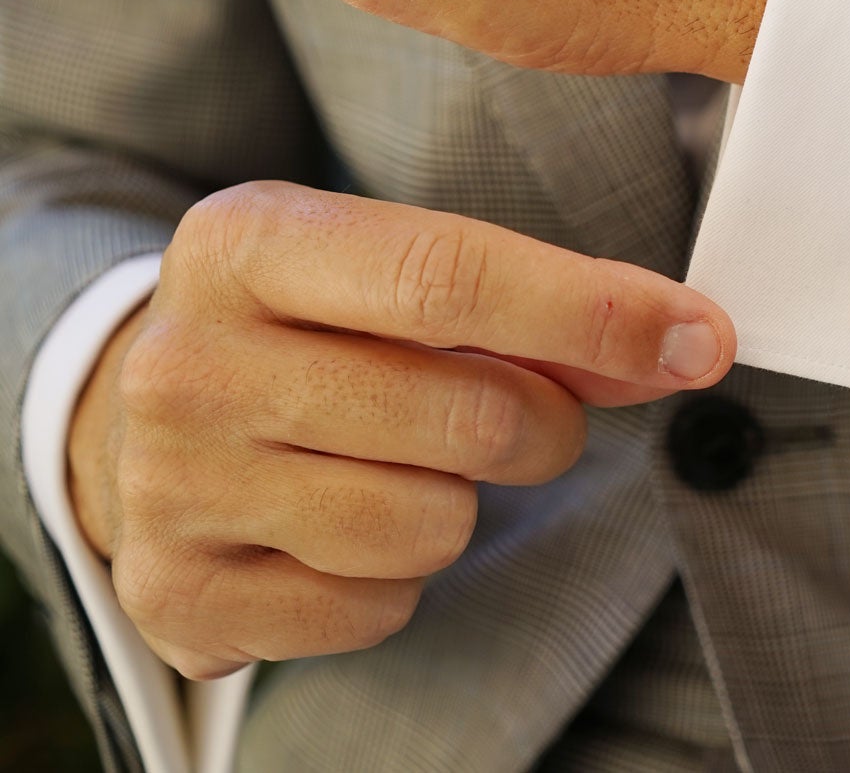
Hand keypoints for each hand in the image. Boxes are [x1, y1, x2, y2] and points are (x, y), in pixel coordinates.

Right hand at [64, 181, 733, 678]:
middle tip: (521, 415)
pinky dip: (393, 581)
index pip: (449, 277)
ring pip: (427, 526)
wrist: (148, 413)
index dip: (593, 313)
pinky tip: (342, 525)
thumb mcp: (404, 275)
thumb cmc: (317, 328)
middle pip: (467, 415)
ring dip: (459, 506)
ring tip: (404, 464)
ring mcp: (171, 484)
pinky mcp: (178, 594)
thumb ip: (548, 307)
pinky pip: (373, 608)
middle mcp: (190, 361)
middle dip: (542, 425)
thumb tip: (686, 344)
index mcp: (247, 243)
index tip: (697, 337)